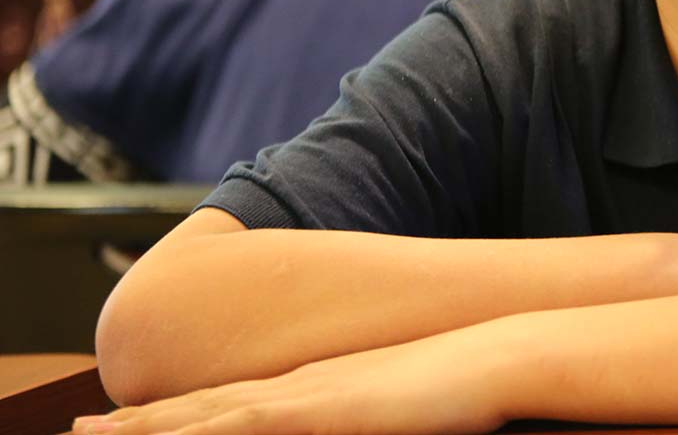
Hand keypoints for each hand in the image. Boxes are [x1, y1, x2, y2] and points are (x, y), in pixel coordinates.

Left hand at [75, 324, 517, 434]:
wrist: (492, 352)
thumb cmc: (457, 385)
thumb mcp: (397, 408)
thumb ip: (360, 415)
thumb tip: (347, 419)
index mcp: (313, 387)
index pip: (231, 404)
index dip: (178, 416)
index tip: (130, 424)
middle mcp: (298, 385)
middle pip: (205, 406)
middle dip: (142, 422)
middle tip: (83, 431)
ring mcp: (306, 394)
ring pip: (208, 414)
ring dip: (150, 426)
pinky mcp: (320, 408)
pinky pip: (246, 424)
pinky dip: (201, 432)